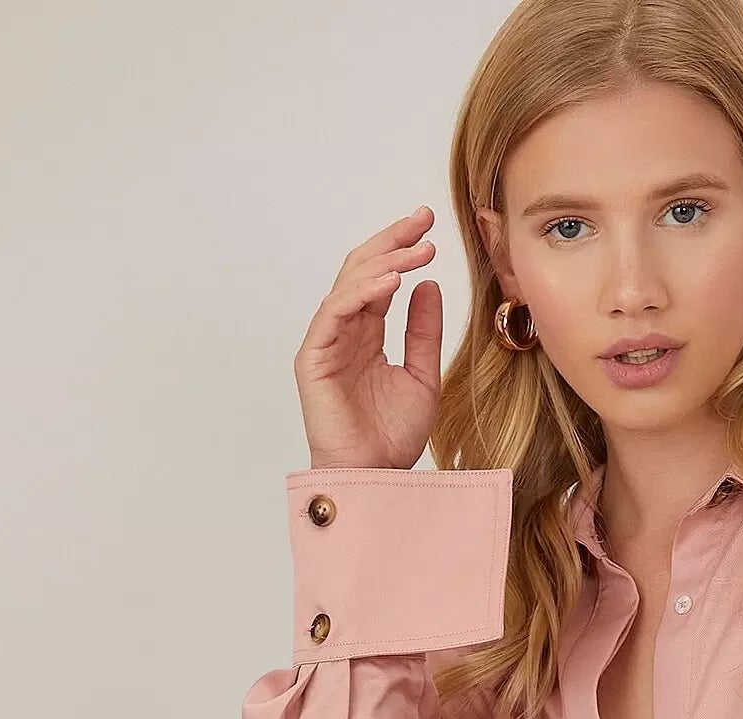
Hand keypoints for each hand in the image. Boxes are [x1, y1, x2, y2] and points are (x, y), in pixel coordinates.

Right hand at [293, 204, 442, 471]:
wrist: (374, 476)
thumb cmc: (392, 437)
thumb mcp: (423, 375)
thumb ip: (424, 332)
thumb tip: (429, 286)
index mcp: (366, 335)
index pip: (380, 280)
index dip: (401, 251)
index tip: (429, 227)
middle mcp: (343, 333)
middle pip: (361, 271)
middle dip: (391, 242)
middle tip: (422, 219)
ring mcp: (325, 343)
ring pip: (348, 286)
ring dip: (384, 262)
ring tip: (417, 250)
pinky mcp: (313, 357)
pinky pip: (335, 313)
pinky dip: (362, 293)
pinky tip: (391, 281)